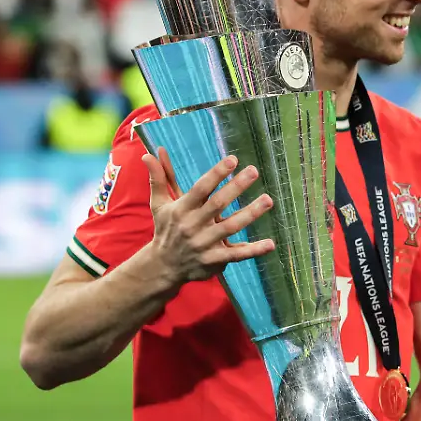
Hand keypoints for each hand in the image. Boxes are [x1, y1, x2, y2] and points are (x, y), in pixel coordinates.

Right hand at [142, 147, 275, 284]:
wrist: (162, 266)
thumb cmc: (165, 229)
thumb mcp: (159, 203)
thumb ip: (159, 178)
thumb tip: (149, 153)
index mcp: (181, 209)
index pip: (200, 188)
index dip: (216, 174)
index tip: (233, 160)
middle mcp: (193, 225)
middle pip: (217, 204)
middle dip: (236, 187)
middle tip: (254, 171)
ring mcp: (204, 244)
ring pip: (230, 227)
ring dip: (250, 214)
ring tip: (268, 200)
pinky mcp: (214, 260)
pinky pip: (236, 255)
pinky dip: (254, 250)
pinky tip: (271, 244)